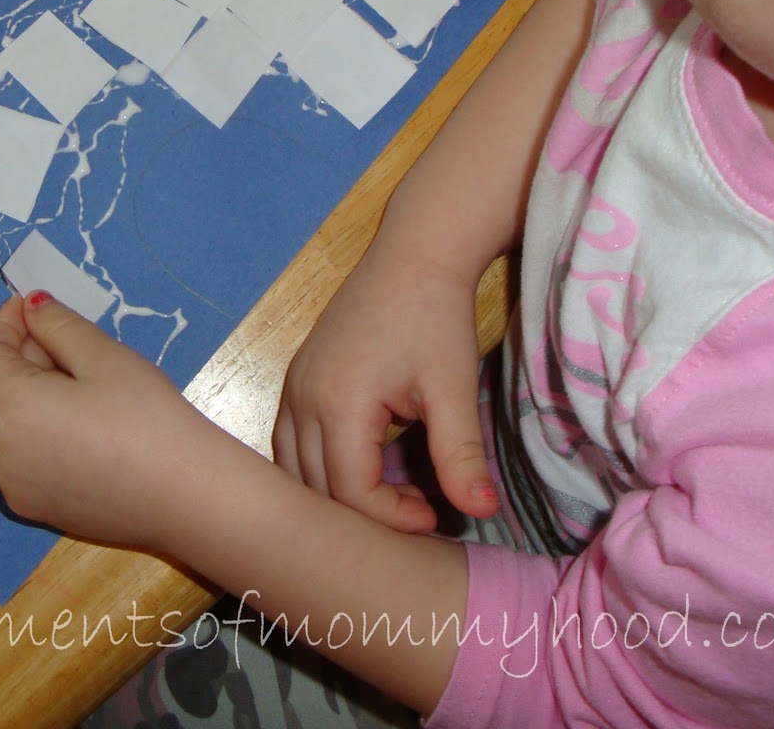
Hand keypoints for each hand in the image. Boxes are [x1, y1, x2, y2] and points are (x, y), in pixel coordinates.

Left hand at [0, 290, 219, 549]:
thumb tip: (31, 307)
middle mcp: (0, 455)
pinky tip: (90, 426)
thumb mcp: (104, 356)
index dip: (5, 322)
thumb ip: (58, 326)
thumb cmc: (147, 417)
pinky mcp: (40, 509)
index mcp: (9, 412)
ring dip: (37, 395)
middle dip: (27, 357)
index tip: (36, 305)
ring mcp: (18, 488)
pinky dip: (46, 431)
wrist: (186, 495)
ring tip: (89, 385)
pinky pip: (30, 457)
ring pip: (15, 425)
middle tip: (74, 341)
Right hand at [272, 249, 497, 533]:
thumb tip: (483, 511)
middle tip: (415, 510)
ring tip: (389, 494)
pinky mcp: (296, 379)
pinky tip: (362, 468)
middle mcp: (302, 398)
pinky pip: (291, 442)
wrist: (413, 255)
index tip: (434, 514)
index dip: (391, 517)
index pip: (350, 491)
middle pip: (315, 488)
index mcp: (337, 402)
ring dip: (335, 494)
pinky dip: (318, 468)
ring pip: (293, 469)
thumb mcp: (453, 388)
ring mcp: (293, 387)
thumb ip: (461, 455)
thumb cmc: (435, 317)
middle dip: (364, 513)